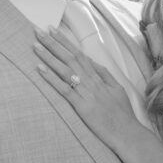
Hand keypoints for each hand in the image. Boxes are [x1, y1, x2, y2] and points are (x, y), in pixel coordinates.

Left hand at [33, 27, 139, 145]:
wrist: (126, 132)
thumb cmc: (122, 113)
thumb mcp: (117, 88)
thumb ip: (104, 74)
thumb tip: (92, 62)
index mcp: (99, 76)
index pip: (79, 54)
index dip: (65, 42)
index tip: (53, 30)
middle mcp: (91, 81)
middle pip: (70, 58)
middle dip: (53, 43)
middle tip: (38, 31)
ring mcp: (86, 93)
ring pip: (65, 70)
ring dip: (49, 57)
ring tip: (35, 46)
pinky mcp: (82, 106)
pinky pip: (64, 89)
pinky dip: (51, 78)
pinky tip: (40, 69)